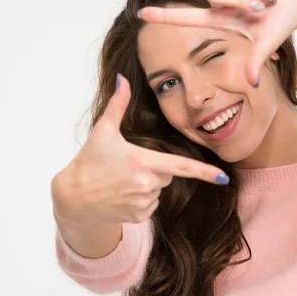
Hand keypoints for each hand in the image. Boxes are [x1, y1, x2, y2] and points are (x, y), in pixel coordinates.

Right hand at [51, 74, 228, 224]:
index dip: (205, 172)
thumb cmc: (89, 160)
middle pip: (168, 174)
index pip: (181, 167)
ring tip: (121, 181)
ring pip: (159, 190)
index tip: (223, 178)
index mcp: (142, 161)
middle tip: (128, 166)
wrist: (73, 197)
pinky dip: (141, 199)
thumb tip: (121, 79)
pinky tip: (122, 195)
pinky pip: (151, 205)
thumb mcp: (103, 130)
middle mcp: (146, 185)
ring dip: (147, 185)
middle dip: (155, 169)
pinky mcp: (139, 216)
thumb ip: (118, 104)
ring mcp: (143, 202)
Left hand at [137, 0, 296, 86]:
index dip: (164, 16)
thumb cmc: (280, 22)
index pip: (185, 17)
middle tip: (260, 10)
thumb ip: (255, 61)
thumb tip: (251, 83)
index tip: (140, 14)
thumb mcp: (266, 43)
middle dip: (240, 2)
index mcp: (220, 19)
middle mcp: (220, 1)